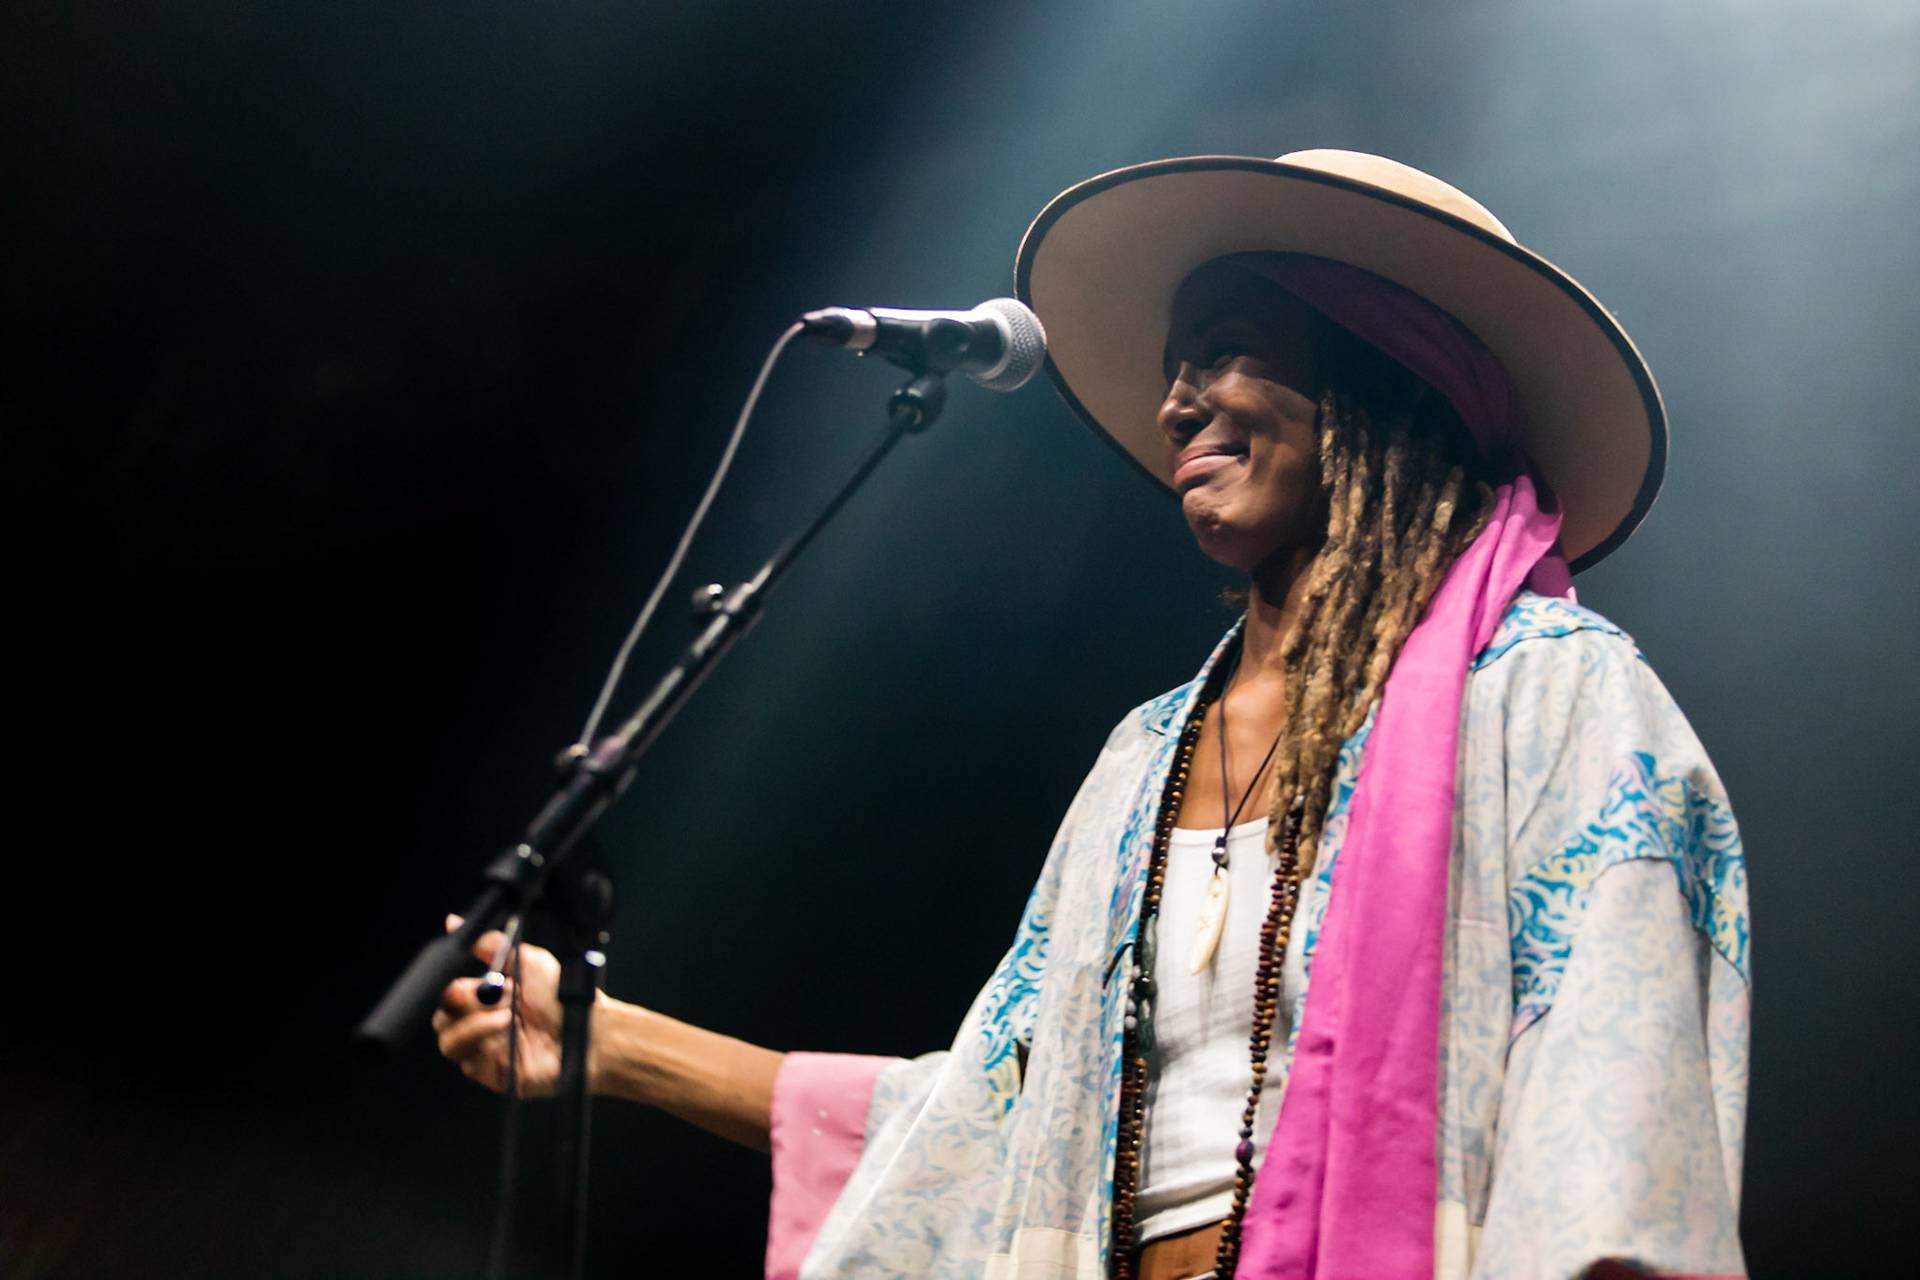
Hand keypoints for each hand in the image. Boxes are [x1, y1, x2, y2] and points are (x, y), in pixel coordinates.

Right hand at [431, 914, 564, 1096]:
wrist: (588, 1029)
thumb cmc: (563, 997)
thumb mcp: (526, 960)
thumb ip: (489, 944)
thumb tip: (453, 922)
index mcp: (487, 997)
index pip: (449, 994)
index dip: (445, 987)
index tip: (454, 981)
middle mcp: (483, 1023)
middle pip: (443, 1018)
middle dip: (454, 1005)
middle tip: (476, 995)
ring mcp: (487, 1049)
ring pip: (449, 1042)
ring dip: (471, 1025)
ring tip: (502, 1016)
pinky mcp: (494, 1073)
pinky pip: (469, 1064)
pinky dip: (482, 1044)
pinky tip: (505, 1031)